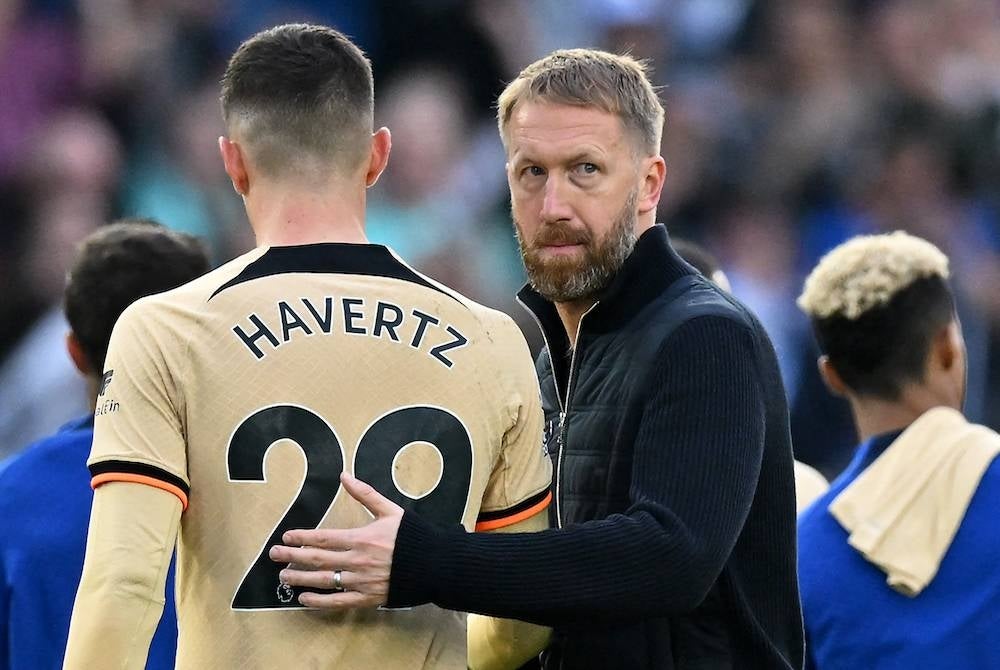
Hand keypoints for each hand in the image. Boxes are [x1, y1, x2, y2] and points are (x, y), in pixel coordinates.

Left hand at [269, 472, 402, 608]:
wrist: (435, 564)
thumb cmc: (413, 536)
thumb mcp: (390, 510)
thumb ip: (365, 494)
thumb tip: (344, 475)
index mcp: (361, 538)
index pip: (323, 538)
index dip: (302, 537)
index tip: (286, 537)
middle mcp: (357, 561)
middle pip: (317, 559)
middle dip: (292, 557)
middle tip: (273, 556)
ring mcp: (361, 581)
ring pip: (324, 581)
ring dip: (300, 579)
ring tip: (283, 577)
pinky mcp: (368, 598)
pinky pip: (338, 601)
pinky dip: (319, 602)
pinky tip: (304, 599)